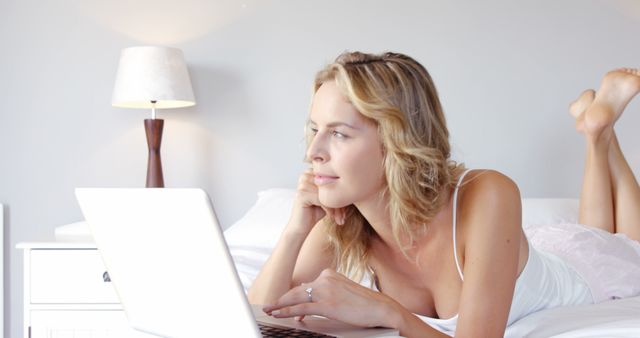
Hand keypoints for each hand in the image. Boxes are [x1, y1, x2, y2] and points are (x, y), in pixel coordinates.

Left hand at [262, 269, 398, 328]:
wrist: (381, 308)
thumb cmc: (365, 304)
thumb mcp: (342, 292)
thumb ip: (325, 294)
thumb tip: (308, 305)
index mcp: (329, 273)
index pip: (305, 286)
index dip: (292, 297)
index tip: (281, 303)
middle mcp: (325, 278)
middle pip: (297, 290)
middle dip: (280, 299)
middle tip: (268, 306)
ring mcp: (325, 290)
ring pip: (296, 298)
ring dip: (280, 306)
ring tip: (270, 311)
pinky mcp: (326, 304)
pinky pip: (301, 308)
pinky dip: (287, 312)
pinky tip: (279, 314)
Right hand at [288, 169, 346, 234]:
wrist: (301, 226)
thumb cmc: (316, 211)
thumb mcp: (329, 197)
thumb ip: (337, 188)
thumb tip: (355, 184)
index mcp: (312, 172)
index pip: (333, 178)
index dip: (342, 191)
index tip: (348, 205)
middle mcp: (306, 175)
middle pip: (330, 184)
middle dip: (340, 201)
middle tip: (344, 215)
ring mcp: (302, 183)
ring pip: (327, 193)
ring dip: (336, 207)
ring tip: (340, 217)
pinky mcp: (301, 194)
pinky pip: (322, 200)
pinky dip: (329, 209)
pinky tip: (331, 217)